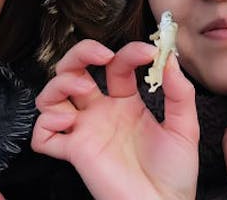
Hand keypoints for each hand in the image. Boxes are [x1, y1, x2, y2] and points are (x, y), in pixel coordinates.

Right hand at [31, 39, 198, 199]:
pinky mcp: (75, 153)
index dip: (128, 53)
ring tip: (82, 87)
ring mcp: (85, 131)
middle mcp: (100, 113)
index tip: (148, 52)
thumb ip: (180, 92)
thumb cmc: (174, 174)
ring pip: (51, 97)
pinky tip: (68, 121)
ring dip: (60, 83)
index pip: (116, 66)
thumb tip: (171, 60)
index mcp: (125, 103)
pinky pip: (42, 136)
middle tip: (101, 54)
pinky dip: (46, 123)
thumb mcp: (185, 127)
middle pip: (73, 71)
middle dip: (80, 53)